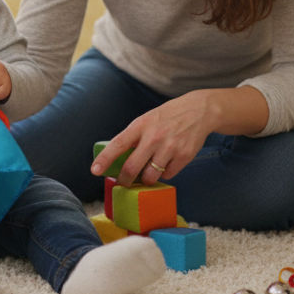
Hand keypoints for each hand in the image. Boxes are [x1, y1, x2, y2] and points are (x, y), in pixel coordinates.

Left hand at [89, 86, 268, 185]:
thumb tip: (117, 160)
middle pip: (132, 168)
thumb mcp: (147, 120)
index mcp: (140, 125)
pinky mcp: (184, 156)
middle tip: (124, 182)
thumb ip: (133, 137)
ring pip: (150, 176)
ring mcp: (170, 147)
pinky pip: (168, 175)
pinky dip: (164, 173)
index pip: (118, 144)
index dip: (105, 160)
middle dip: (125, 180)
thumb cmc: (167, 117)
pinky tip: (167, 163)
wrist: (199, 110)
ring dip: (146, 179)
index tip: (94, 171)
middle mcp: (154, 136)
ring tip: (148, 173)